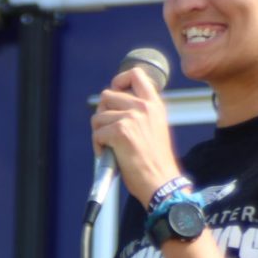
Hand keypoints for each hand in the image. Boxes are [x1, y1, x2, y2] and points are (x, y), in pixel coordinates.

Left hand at [90, 66, 180, 203]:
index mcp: (155, 104)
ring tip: (109, 146)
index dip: (119, 80)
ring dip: (99, 132)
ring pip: (98, 116)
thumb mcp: (155, 128)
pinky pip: (97, 133)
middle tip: (108, 130)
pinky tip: (108, 154)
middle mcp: (144, 107)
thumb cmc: (156, 161)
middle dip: (103, 113)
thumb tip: (111, 104)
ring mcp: (132, 118)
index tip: (115, 92)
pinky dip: (97, 146)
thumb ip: (139, 112)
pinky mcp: (120, 131)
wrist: (161, 182)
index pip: (135, 74)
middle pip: (107, 95)